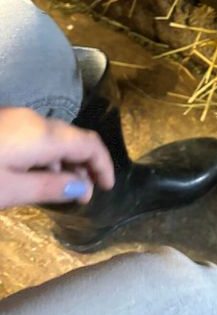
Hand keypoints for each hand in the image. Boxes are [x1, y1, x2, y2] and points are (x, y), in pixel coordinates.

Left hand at [0, 107, 114, 209]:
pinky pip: (35, 137)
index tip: (107, 188)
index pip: (89, 144)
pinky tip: (35, 175)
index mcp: (42, 134)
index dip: (103, 165)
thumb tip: (81, 187)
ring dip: (64, 162)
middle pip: (73, 138)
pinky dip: (45, 156)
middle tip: (84, 196)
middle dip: (85, 165)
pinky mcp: (2, 122)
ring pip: (53, 138)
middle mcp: (34, 119)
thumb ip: (47, 187)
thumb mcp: (8, 190)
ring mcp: (15, 117)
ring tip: (61, 190)